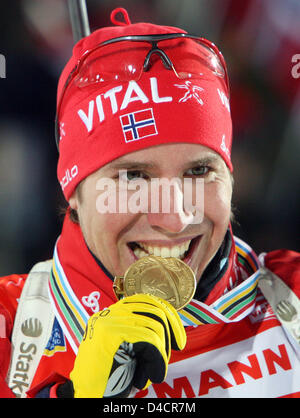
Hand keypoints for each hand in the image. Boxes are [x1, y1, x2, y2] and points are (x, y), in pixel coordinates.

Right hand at [70, 294, 185, 397]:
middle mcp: (108, 314)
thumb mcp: (128, 352)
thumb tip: (172, 326)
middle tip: (176, 348)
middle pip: (153, 308)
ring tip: (155, 370)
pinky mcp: (110, 334)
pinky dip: (158, 360)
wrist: (87, 398)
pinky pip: (149, 339)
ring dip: (162, 351)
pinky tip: (153, 375)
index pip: (145, 300)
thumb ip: (142, 334)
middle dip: (172, 329)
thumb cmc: (110, 381)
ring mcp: (107, 322)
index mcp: (111, 315)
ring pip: (154, 325)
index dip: (167, 313)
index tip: (178, 335)